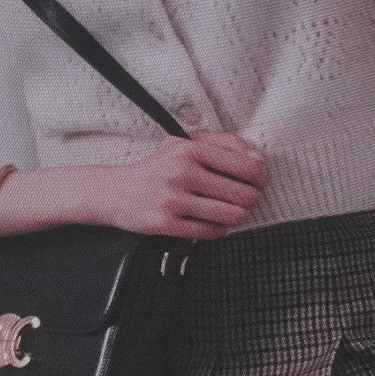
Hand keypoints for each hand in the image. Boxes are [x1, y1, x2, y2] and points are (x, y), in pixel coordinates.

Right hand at [65, 131, 266, 238]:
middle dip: (250, 200)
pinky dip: (217, 230)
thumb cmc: (156, 167)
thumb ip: (223, 144)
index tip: (259, 183)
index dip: (261, 177)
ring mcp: (172, 201)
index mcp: (191, 149)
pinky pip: (208, 232)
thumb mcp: (185, 143)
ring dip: (236, 217)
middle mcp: (182, 173)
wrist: (113, 192)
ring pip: (230, 215)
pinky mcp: (164, 224)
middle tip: (244, 201)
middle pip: (242, 194)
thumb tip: (257, 159)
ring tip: (231, 213)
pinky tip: (212, 224)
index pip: (247, 166)